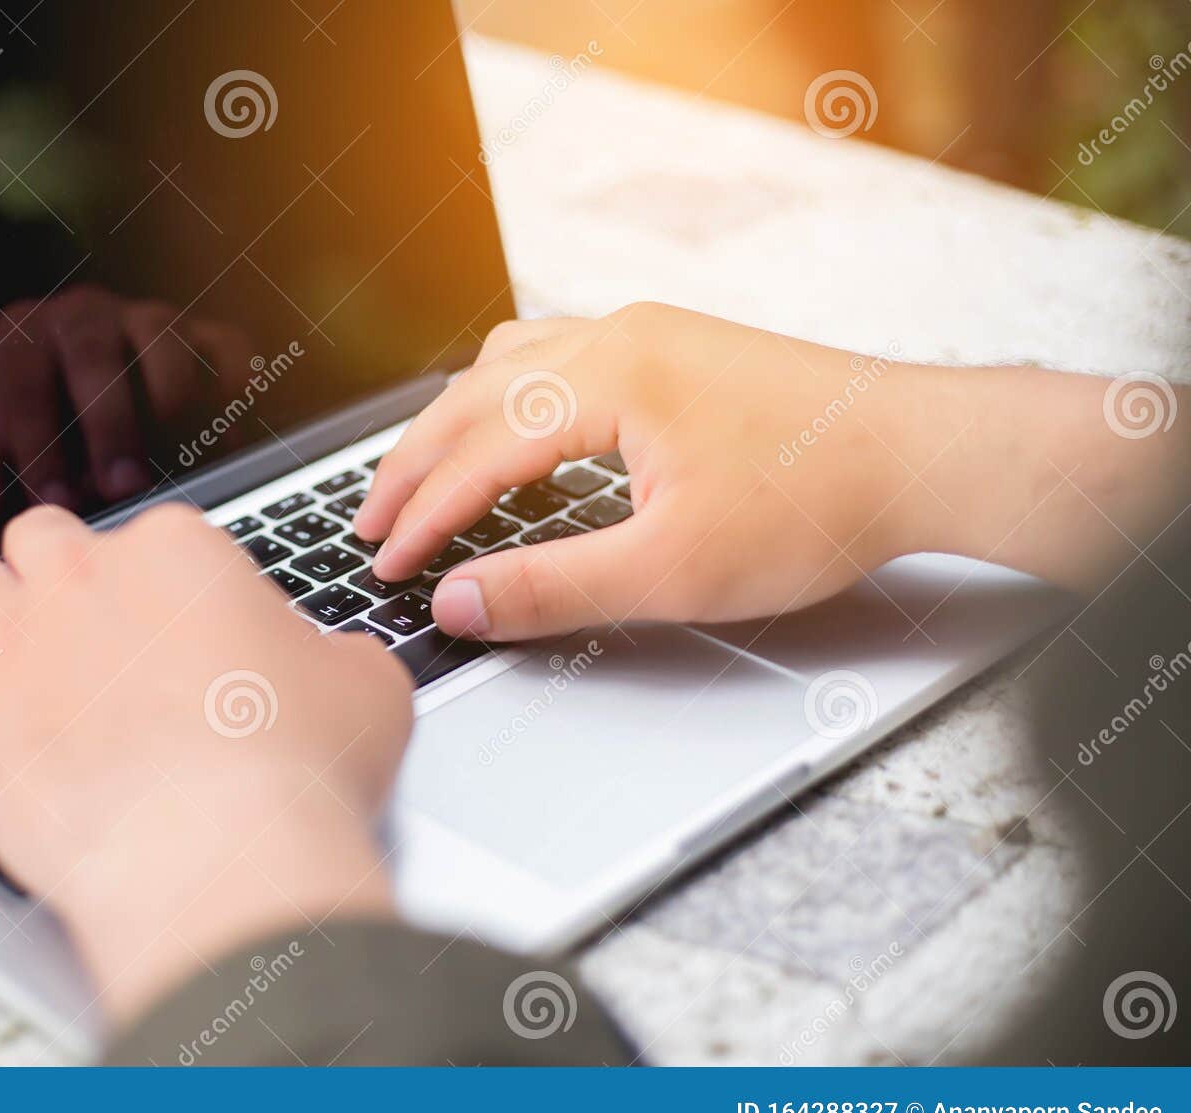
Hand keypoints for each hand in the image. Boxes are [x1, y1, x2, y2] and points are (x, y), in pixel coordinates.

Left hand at [0, 287, 254, 528]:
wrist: (95, 393)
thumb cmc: (40, 428)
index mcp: (22, 339)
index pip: (20, 386)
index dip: (37, 448)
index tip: (55, 504)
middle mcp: (83, 317)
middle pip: (92, 356)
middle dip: (108, 427)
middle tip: (121, 488)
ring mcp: (149, 320)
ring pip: (164, 342)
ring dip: (168, 401)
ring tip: (174, 457)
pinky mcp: (205, 335)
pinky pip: (226, 351)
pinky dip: (229, 390)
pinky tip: (224, 437)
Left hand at [0, 504, 412, 1023]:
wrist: (220, 853)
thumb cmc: (296, 766)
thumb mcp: (363, 684)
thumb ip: (327, 653)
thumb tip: (323, 662)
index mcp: (177, 551)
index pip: (155, 538)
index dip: (167, 590)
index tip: (182, 635)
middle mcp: (80, 579)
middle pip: (44, 539)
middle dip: (60, 579)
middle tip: (89, 635)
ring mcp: (9, 647)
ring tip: (7, 659)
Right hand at [354, 304, 923, 639]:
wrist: (919, 451)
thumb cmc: (815, 502)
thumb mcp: (671, 570)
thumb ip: (551, 589)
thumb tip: (458, 603)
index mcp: (606, 377)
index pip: (477, 453)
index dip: (423, 519)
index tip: (386, 568)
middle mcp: (616, 334)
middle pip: (474, 396)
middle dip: (414, 466)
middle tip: (370, 524)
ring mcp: (646, 331)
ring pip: (509, 366)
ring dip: (455, 425)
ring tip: (420, 480)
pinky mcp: (672, 345)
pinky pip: (555, 356)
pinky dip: (506, 400)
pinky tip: (510, 433)